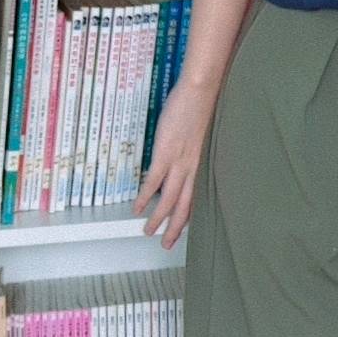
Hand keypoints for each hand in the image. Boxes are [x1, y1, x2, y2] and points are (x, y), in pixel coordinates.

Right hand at [135, 79, 218, 243]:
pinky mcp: (166, 153)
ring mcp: (180, 161)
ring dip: (158, 219)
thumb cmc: (200, 108)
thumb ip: (192, 149)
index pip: (196, 196)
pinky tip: (136, 208)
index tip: (183, 231)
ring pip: (170, 199)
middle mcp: (193, 167)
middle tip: (167, 245)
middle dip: (176, 228)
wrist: (201, 91)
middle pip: (185, 205)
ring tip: (148, 232)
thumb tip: (181, 156)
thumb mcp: (199, 135)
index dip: (189, 216)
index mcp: (201, 163)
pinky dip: (145, 197)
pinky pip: (154, 181)